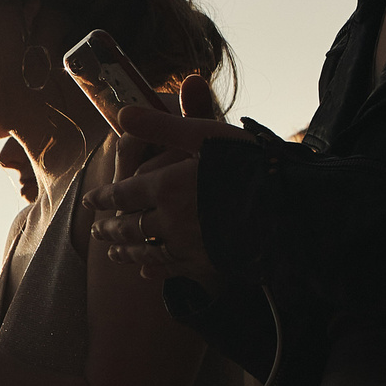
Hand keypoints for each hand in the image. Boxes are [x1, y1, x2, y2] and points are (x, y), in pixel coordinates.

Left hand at [83, 102, 237, 281]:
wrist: (294, 207)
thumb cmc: (251, 162)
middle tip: (97, 231)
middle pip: (130, 227)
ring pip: (148, 251)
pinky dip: (157, 269)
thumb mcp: (204, 135)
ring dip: (128, 252)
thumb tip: (121, 113)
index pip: (123, 195)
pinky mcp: (209, 262)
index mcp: (166, 187)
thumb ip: (161, 126)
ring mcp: (189, 245)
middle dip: (111, 229)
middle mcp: (171, 220)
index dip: (104, 198)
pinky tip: (148, 272)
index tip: (91, 201)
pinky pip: (174, 268)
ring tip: (114, 254)